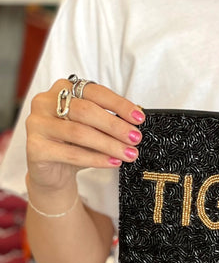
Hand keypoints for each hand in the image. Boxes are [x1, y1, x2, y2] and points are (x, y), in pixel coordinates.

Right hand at [26, 78, 144, 191]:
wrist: (52, 172)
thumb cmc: (75, 145)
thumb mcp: (94, 130)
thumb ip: (109, 122)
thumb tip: (135, 123)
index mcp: (62, 90)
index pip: (94, 92)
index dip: (119, 104)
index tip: (139, 118)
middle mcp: (45, 102)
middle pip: (86, 111)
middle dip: (115, 126)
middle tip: (136, 138)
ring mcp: (37, 124)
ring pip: (79, 133)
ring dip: (109, 144)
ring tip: (130, 154)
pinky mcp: (35, 147)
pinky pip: (71, 153)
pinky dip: (96, 159)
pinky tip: (114, 162)